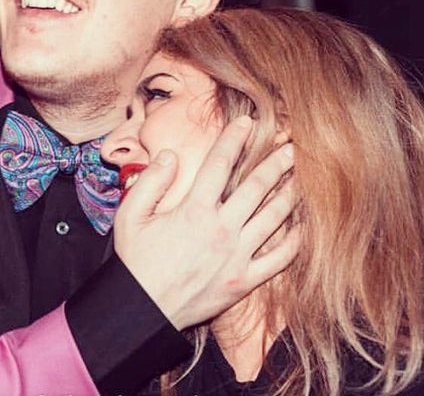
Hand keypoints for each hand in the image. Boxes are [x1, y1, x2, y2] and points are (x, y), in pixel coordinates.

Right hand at [113, 115, 299, 329]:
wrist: (144, 310)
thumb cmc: (136, 260)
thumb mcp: (129, 215)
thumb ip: (150, 181)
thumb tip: (171, 155)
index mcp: (194, 210)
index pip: (219, 164)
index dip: (234, 138)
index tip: (247, 122)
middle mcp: (221, 229)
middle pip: (257, 187)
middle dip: (276, 163)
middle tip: (292, 146)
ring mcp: (237, 257)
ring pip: (274, 218)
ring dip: (290, 194)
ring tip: (302, 178)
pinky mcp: (244, 281)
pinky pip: (279, 259)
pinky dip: (294, 241)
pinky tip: (302, 226)